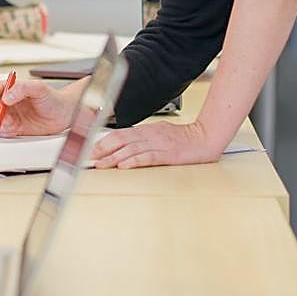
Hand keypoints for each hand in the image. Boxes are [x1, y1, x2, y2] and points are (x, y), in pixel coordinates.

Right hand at [0, 77, 73, 137]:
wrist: (65, 114)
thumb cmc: (53, 98)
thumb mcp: (39, 88)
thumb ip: (22, 88)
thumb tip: (7, 97)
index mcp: (9, 89)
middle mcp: (6, 102)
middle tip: (3, 119)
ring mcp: (10, 116)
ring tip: (11, 125)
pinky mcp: (14, 129)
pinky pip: (2, 132)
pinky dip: (4, 133)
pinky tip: (14, 130)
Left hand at [90, 120, 223, 168]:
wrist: (206, 138)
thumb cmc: (183, 138)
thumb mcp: (159, 134)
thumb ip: (143, 139)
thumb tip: (125, 146)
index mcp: (147, 130)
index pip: (120, 134)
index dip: (104, 142)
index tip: (91, 150)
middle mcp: (150, 135)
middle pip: (122, 140)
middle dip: (104, 150)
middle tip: (90, 158)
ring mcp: (159, 144)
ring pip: (131, 149)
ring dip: (114, 157)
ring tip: (101, 164)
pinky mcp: (168, 154)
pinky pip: (148, 157)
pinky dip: (134, 161)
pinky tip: (124, 165)